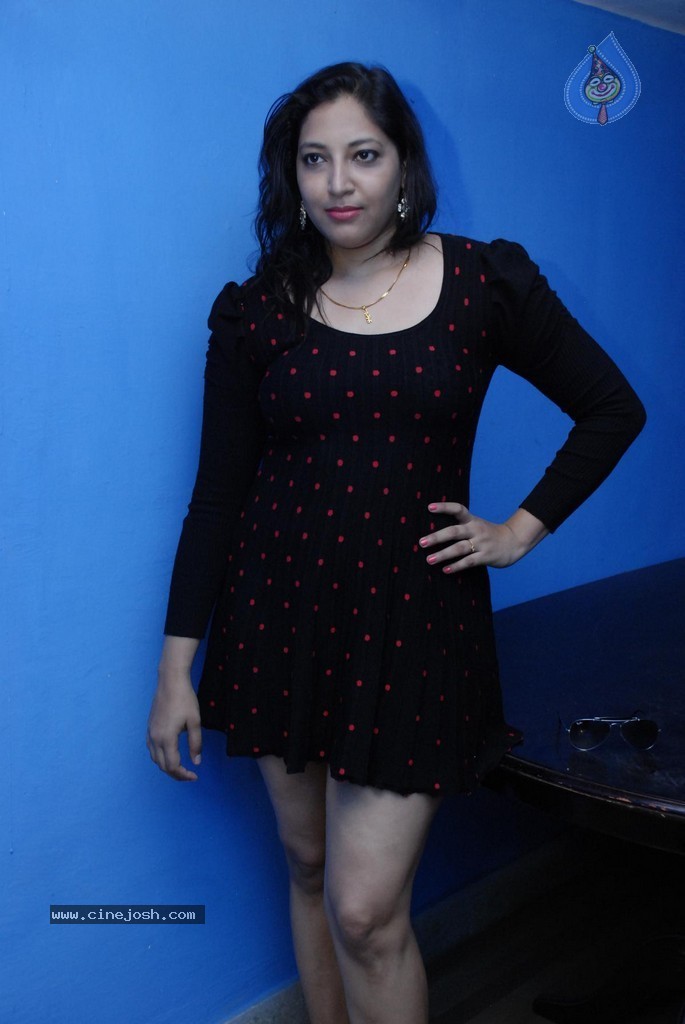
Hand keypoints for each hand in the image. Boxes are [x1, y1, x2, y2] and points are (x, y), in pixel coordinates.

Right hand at [146, 669, 201, 780]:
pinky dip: (160, 757)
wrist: (170, 681)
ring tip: (181, 767)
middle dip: (176, 774)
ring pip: (155, 758)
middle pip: (162, 765)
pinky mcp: (149, 727)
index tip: (195, 776)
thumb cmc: (185, 700)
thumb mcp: (195, 722)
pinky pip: (151, 749)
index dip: (183, 775)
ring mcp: (150, 733)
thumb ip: (196, 744)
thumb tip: (196, 762)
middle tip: (190, 775)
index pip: (172, 766)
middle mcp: (155, 738)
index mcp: (167, 738)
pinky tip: (169, 754)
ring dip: (167, 766)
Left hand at [419, 502, 548, 573]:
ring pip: (460, 548)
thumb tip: (434, 533)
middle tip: (422, 542)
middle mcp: (476, 530)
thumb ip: (460, 527)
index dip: (444, 507)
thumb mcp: (477, 525)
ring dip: (443, 554)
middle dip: (437, 537)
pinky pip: (469, 562)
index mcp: (472, 520)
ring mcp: (481, 543)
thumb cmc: (488, 535)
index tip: (430, 507)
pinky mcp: (486, 556)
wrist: (514, 542)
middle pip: (454, 531)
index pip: (458, 509)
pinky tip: (445, 570)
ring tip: (429, 559)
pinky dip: (456, 566)